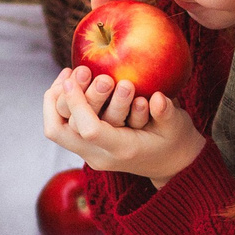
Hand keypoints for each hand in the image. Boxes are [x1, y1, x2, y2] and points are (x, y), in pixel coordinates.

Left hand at [42, 66, 204, 187]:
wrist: (168, 164)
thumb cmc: (174, 140)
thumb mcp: (177, 126)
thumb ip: (167, 114)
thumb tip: (157, 98)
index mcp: (123, 150)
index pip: (91, 131)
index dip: (80, 103)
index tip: (78, 76)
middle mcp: (100, 156)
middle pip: (66, 130)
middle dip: (68, 97)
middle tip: (81, 70)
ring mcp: (89, 153)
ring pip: (57, 130)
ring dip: (56, 100)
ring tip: (69, 73)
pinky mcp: (85, 146)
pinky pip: (60, 128)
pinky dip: (57, 105)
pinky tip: (67, 82)